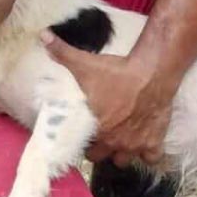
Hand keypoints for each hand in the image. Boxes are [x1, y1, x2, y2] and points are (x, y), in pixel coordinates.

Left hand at [41, 34, 173, 165]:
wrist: (151, 72)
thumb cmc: (117, 71)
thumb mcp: (86, 63)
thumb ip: (62, 52)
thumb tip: (42, 36)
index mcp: (95, 128)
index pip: (83, 148)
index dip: (84, 140)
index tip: (87, 131)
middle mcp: (113, 142)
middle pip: (102, 157)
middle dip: (101, 148)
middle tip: (103, 134)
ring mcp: (135, 144)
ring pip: (125, 160)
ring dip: (123, 152)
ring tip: (122, 140)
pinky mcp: (154, 141)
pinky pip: (152, 157)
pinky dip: (149, 152)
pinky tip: (146, 142)